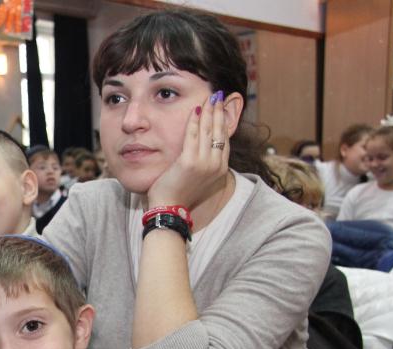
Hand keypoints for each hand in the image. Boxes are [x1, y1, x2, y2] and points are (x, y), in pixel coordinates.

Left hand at [147, 92, 230, 209]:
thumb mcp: (198, 178)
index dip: (223, 121)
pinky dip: (194, 120)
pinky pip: (192, 136)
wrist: (169, 209)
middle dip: (218, 111)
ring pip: (208, 131)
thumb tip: (201, 148)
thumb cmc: (179, 194)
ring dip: (209, 111)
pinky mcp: (189, 162)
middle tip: (218, 95)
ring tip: (209, 97)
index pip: (224, 140)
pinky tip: (195, 109)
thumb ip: (203, 163)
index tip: (222, 108)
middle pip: (219, 132)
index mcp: (220, 170)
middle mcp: (216, 166)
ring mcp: (204, 164)